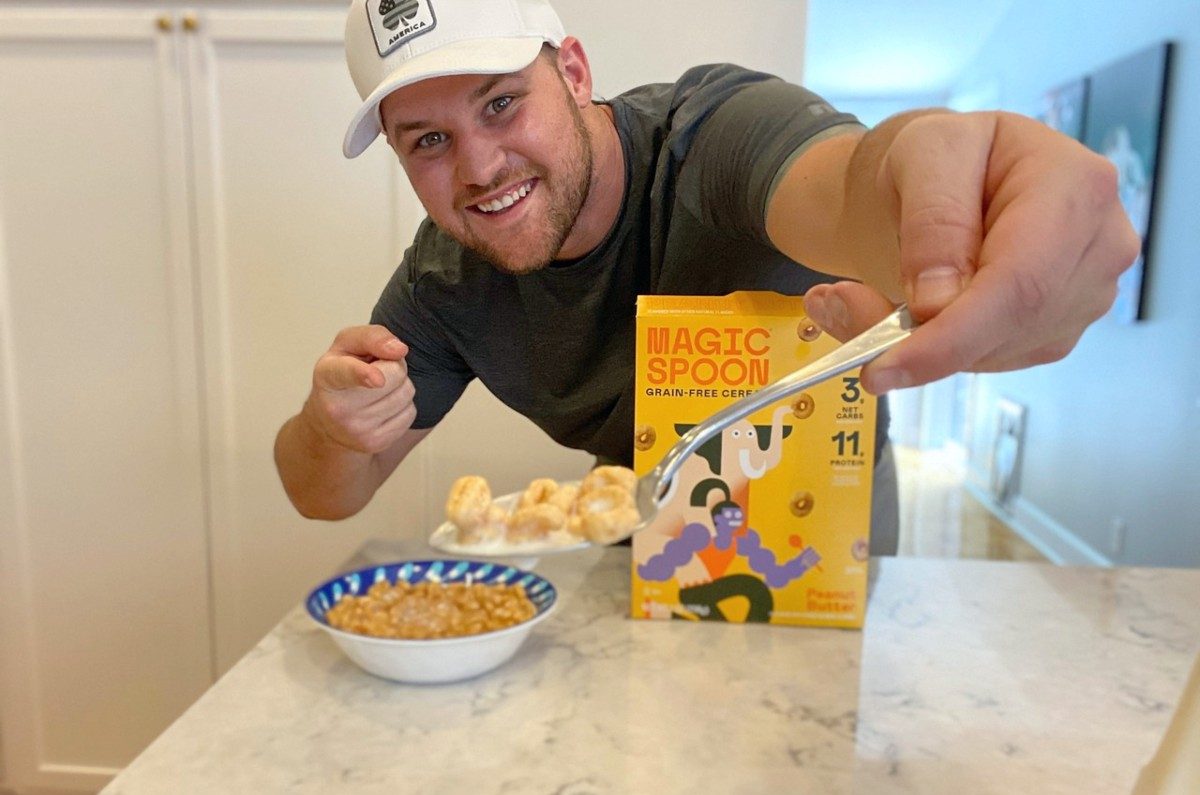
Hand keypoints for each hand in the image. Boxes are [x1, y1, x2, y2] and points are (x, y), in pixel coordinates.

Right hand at [303, 325, 415, 453]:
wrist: (328, 424)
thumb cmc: (342, 373)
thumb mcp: (347, 346)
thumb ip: (372, 337)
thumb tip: (400, 350)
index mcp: (327, 376)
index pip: (346, 372)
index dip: (363, 374)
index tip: (377, 379)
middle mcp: (338, 407)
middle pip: (395, 374)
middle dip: (394, 367)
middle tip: (378, 371)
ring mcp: (357, 430)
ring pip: (406, 394)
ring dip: (399, 387)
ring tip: (378, 390)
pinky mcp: (375, 443)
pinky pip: (410, 414)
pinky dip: (402, 406)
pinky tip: (382, 407)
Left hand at [804, 110, 1140, 393]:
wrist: (950, 175)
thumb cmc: (944, 155)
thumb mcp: (924, 155)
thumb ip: (933, 220)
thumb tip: (938, 303)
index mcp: (1076, 186)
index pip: (1020, 281)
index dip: (952, 336)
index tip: (882, 366)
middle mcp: (1099, 244)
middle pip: (1012, 325)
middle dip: (924, 341)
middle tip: (847, 318)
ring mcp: (1085, 292)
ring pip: (996, 353)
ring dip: (924, 344)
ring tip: (866, 299)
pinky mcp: (1056, 325)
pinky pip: (990, 358)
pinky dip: (938, 348)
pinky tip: (908, 314)